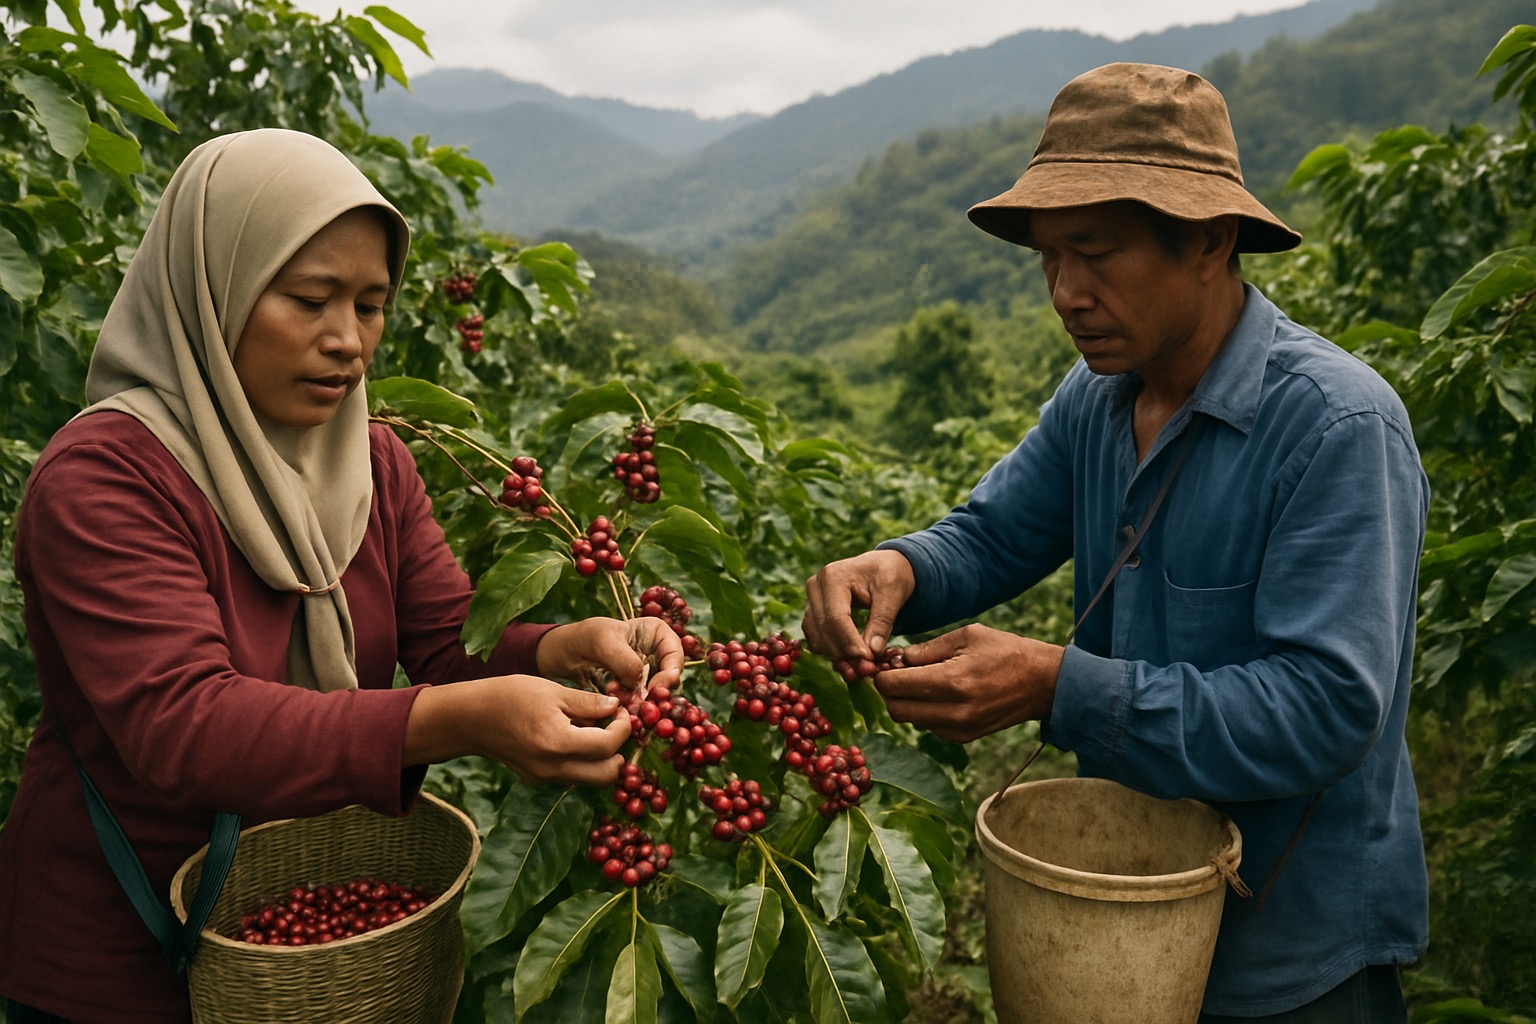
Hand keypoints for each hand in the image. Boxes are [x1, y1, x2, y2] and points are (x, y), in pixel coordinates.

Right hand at [405, 675, 630, 785]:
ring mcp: (545, 778)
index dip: (623, 728)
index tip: (622, 711)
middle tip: (616, 726)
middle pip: (607, 776)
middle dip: (619, 752)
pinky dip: (584, 761)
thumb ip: (589, 703)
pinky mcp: (539, 780)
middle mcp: (552, 768)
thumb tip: (617, 706)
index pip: (607, 747)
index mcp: (557, 743)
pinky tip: (577, 736)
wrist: (470, 719)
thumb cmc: (509, 696)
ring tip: (596, 729)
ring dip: (603, 759)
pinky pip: (573, 776)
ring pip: (591, 779)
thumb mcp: (552, 691)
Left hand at [535, 616, 684, 705]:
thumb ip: (625, 661)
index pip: (675, 654)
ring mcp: (646, 675)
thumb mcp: (602, 642)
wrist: (563, 655)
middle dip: (656, 693)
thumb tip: (643, 685)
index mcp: (656, 633)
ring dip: (642, 702)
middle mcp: (656, 654)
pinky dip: (633, 708)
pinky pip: (643, 704)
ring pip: (657, 694)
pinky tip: (618, 707)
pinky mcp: (635, 692)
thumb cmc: (583, 638)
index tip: (655, 689)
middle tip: (640, 704)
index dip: (670, 672)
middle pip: (670, 678)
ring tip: (623, 703)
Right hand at [802, 550, 915, 661]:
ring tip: (861, 668)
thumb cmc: (889, 574)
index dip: (850, 643)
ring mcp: (811, 600)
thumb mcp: (893, 593)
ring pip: (816, 638)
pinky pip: (816, 639)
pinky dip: (832, 652)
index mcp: (833, 576)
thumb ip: (882, 621)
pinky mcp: (813, 613)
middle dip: (845, 654)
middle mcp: (815, 586)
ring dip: (837, 657)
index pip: (835, 617)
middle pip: (823, 629)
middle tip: (868, 671)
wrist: (883, 567)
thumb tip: (872, 653)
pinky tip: (852, 661)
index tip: (869, 661)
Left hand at [872, 624, 1063, 742]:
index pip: (893, 686)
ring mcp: (958, 729)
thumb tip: (895, 659)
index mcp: (951, 682)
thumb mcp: (966, 636)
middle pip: (895, 709)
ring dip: (906, 701)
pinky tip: (938, 693)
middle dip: (889, 690)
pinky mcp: (964, 737)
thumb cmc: (1005, 651)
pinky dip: (924, 711)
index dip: (882, 673)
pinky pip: (928, 726)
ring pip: (909, 720)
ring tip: (921, 680)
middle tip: (897, 672)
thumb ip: (926, 649)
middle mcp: (953, 712)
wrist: (1043, 683)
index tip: (886, 662)